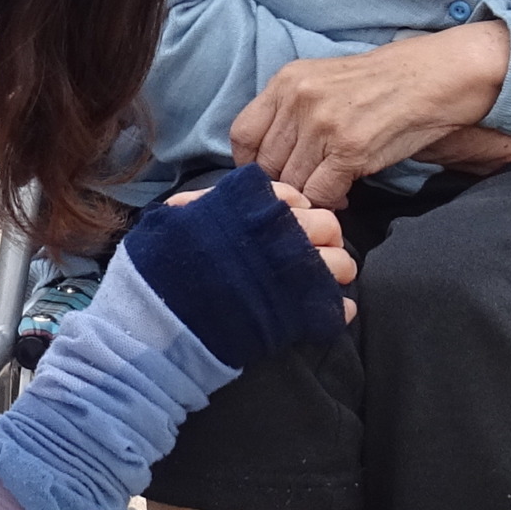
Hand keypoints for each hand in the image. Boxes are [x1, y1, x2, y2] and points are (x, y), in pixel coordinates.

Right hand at [173, 177, 358, 323]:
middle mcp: (285, 233)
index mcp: (258, 207)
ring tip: (319, 283)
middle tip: (310, 253)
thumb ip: (199, 202)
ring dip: (335, 272)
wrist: (168, 308)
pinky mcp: (301, 311)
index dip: (295, 211)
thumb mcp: (180, 215)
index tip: (288, 223)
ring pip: (342, 264)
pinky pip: (336, 307)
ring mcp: (297, 273)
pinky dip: (334, 309)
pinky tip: (324, 310)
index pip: (296, 198)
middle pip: (328, 226)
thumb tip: (193, 203)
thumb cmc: (170, 259)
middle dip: (324, 239)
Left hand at [228, 21, 510, 207]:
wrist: (438, 75)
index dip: (250, 165)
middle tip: (306, 190)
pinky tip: (345, 195)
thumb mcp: (326, 80)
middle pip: (267, 164)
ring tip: (328, 192)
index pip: (242, 135)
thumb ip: (292, 109)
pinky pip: (322, 193)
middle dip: (284, 184)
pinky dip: (331, 202)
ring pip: (293, 183)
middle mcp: (299, 100)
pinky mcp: (349, 149)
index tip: (268, 177)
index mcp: (287, 80)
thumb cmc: (385, 81)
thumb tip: (270, 156)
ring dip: (309, 195)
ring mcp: (322, 124)